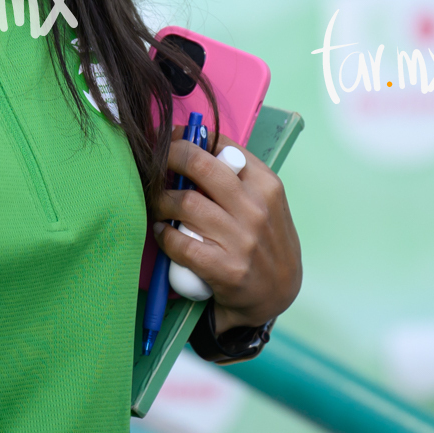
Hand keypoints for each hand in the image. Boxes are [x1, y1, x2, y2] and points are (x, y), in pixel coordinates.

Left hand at [152, 138, 301, 329]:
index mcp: (267, 185)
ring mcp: (241, 239)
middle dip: (168, 157)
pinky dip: (164, 235)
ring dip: (160, 201)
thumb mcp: (267, 203)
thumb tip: (195, 144)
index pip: (223, 145)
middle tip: (155, 163)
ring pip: (184, 203)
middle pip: (198, 165)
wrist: (279, 295)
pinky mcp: (225, 269)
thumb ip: (239, 177)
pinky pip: (181, 243)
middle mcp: (256, 208)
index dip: (190, 137)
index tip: (173, 138)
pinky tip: (162, 232)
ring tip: (157, 204)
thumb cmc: (266, 241)